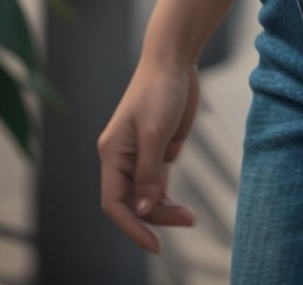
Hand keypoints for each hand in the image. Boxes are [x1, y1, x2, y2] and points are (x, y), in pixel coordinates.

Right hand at [97, 55, 199, 254]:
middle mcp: (123, 158)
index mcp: (112, 153)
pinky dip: (167, 198)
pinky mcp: (158, 150)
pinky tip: (183, 208)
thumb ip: (148, 173)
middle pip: (132, 203)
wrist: (175, 59)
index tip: (152, 244)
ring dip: (164, 210)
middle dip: (155, 217)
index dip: (130, 226)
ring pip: (146, 196)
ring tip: (189, 217)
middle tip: (187, 220)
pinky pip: (157, 184)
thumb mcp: (156, 133)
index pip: (114, 202)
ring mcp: (140, 156)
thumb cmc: (160, 90)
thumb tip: (143, 210)